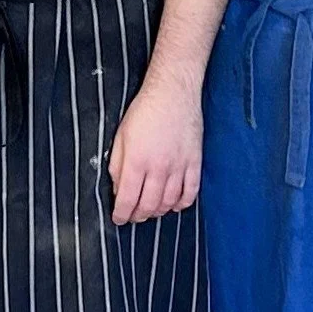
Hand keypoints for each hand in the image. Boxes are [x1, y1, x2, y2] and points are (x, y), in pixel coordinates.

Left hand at [109, 75, 202, 224]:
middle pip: (149, 206)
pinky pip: (191, 191)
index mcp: (137, 162)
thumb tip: (119, 190)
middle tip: (134, 216)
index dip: (121, 215)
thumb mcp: (120, 137)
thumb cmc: (144, 112)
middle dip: (138, 216)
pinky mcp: (195, 161)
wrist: (173, 93)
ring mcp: (180, 165)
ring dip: (158, 211)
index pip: (127, 200)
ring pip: (169, 202)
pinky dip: (182, 203)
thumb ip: (117, 166)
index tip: (119, 218)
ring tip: (152, 209)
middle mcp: (159, 168)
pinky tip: (174, 203)